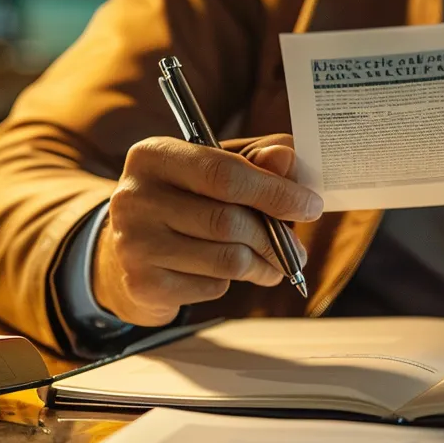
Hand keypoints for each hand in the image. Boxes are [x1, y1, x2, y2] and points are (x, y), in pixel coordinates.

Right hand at [95, 134, 319, 325]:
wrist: (132, 250)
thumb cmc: (186, 200)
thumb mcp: (217, 169)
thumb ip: (257, 159)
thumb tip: (288, 158)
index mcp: (154, 155)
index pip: (224, 174)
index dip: (275, 192)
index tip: (311, 206)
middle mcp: (135, 196)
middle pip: (228, 221)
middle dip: (274, 238)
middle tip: (297, 250)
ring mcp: (134, 243)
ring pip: (226, 259)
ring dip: (261, 265)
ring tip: (271, 265)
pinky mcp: (142, 283)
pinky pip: (211, 287)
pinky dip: (229, 283)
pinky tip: (222, 273)